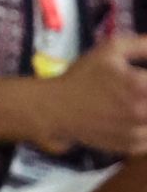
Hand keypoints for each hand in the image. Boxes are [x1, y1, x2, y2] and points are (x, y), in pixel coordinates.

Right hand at [40, 35, 146, 154]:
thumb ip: (144, 45)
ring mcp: (136, 132)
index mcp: (140, 86)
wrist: (55, 109)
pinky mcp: (129, 146)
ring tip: (140, 102)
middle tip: (143, 91)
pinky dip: (146, 129)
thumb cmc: (82, 76)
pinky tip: (138, 118)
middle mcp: (141, 112)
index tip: (146, 78)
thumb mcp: (111, 49)